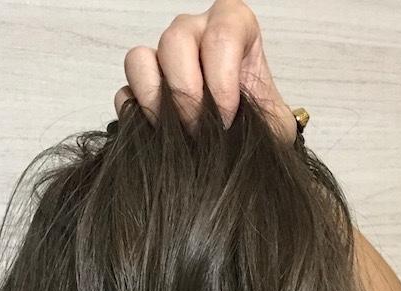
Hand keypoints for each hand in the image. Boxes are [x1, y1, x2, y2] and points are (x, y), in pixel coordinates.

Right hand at [113, 0, 296, 143]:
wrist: (244, 152)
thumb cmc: (260, 129)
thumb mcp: (277, 125)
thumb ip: (267, 121)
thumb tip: (235, 135)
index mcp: (234, 27)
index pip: (223, 31)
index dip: (222, 80)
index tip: (228, 118)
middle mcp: (194, 33)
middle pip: (175, 40)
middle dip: (186, 92)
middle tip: (199, 129)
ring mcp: (163, 59)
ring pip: (140, 59)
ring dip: (155, 101)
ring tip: (174, 132)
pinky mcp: (140, 89)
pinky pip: (124, 93)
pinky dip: (136, 116)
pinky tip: (158, 135)